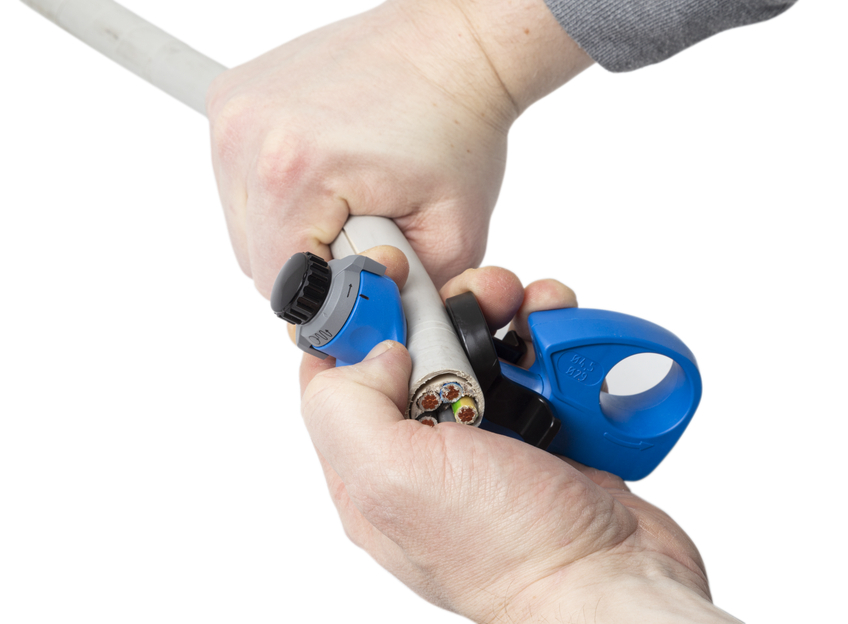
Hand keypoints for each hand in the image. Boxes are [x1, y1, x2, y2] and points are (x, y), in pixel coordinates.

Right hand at [207, 0, 591, 296]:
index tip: (362, 285)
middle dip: (311, 267)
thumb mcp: (453, 235)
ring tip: (344, 198)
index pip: (282, 290)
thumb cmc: (458, 125)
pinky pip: (240, 182)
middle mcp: (249, 136)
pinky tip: (325, 171)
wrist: (453, 47)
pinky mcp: (230, 101)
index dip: (328, 303)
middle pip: (257, 261)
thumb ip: (407, 301)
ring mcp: (234, 114)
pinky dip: (279, 193)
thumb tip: (370, 336)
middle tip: (362, 236)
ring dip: (292, 230)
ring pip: (245, 226)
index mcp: (294, 171)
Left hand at [299, 254, 738, 622]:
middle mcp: (425, 452)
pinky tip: (565, 336)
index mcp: (372, 467)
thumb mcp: (394, 478)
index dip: (358, 317)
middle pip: (416, 348)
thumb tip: (376, 351)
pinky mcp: (544, 431)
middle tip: (484, 293)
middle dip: (447, 305)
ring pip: (480, 347)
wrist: (614, 581)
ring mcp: (488, 441)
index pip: (338, 373)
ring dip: (506, 314)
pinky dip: (553, 338)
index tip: (393, 278)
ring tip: (535, 310)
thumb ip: (350, 406)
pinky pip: (537, 364)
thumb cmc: (510, 550)